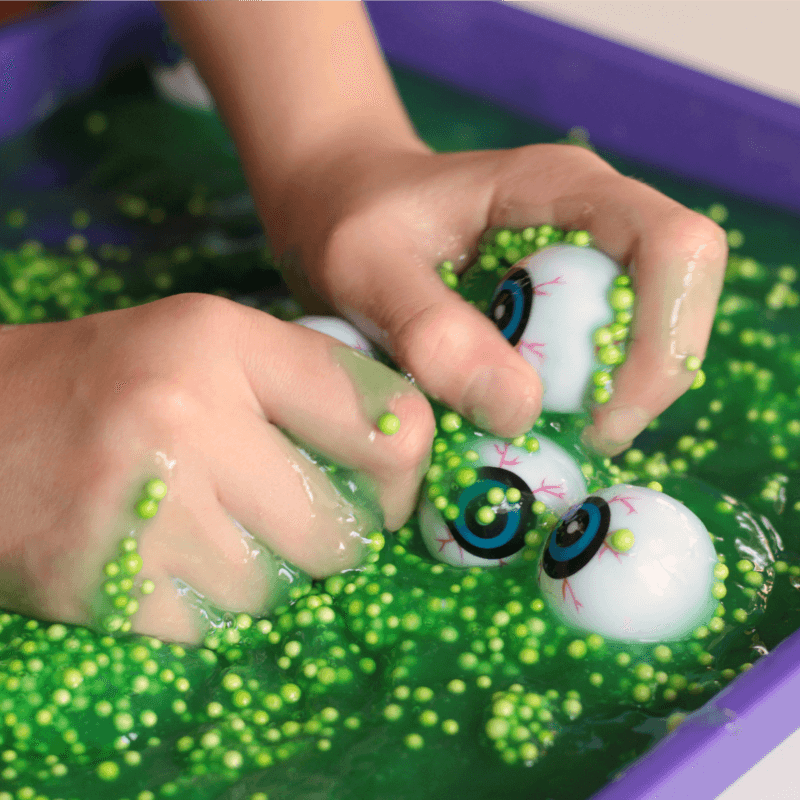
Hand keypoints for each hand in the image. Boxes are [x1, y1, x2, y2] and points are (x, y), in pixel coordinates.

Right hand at [0, 294, 432, 641]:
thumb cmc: (111, 381)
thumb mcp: (208, 342)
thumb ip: (305, 381)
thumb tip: (406, 445)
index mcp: (225, 341)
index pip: (383, 416)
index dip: (405, 464)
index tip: (385, 482)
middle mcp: (189, 415)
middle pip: (343, 526)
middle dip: (334, 535)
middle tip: (298, 515)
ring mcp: (149, 507)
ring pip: (283, 585)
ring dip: (267, 571)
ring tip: (215, 530)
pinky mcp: (113, 586)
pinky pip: (221, 623)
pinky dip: (211, 603)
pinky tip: (170, 558)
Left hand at [266, 141, 726, 450]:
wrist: (345, 206)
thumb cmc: (350, 222)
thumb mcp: (365, 270)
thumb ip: (430, 331)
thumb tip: (520, 410)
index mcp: (556, 185)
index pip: (672, 245)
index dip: (664, 338)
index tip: (601, 418)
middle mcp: (593, 213)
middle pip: (684, 291)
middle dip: (649, 379)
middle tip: (583, 438)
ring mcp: (589, 252)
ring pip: (656, 326)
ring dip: (622, 391)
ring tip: (553, 432)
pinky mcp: (574, 292)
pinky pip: (614, 347)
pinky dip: (590, 394)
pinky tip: (536, 415)